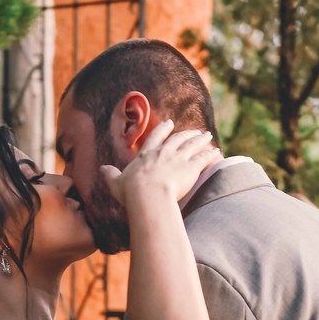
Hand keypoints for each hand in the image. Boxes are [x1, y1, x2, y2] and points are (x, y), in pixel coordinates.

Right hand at [101, 120, 221, 204]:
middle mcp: (164, 152)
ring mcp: (179, 158)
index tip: (169, 123)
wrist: (148, 195)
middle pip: (178, 138)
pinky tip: (217, 151)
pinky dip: (211, 154)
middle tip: (193, 130)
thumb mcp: (116, 183)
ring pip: (193, 145)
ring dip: (201, 139)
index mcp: (147, 154)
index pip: (155, 137)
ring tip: (207, 136)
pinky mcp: (191, 167)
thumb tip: (102, 169)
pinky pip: (204, 158)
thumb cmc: (131, 191)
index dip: (163, 130)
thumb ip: (111, 175)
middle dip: (186, 133)